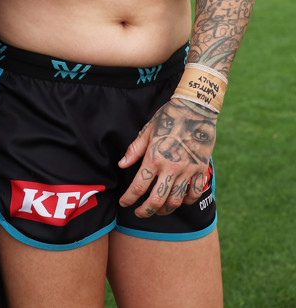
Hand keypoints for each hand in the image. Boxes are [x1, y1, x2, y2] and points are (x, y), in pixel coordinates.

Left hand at [118, 97, 216, 216]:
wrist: (195, 109)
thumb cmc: (168, 117)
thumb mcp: (148, 130)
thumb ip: (134, 150)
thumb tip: (122, 164)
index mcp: (154, 157)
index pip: (138, 186)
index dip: (129, 198)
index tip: (124, 202)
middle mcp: (171, 167)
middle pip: (157, 200)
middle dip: (146, 211)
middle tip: (139, 213)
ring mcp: (187, 170)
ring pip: (176, 200)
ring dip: (165, 209)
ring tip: (158, 209)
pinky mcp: (200, 169)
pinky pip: (194, 193)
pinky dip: (186, 201)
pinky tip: (179, 200)